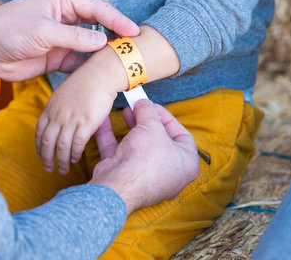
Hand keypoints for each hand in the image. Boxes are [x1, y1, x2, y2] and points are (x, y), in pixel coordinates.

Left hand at [0, 0, 139, 81]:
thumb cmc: (8, 30)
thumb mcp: (43, 30)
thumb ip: (74, 37)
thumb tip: (101, 42)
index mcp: (62, 0)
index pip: (96, 7)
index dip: (116, 19)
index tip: (133, 32)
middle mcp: (65, 17)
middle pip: (97, 24)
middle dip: (114, 34)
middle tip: (132, 47)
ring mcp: (62, 37)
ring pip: (90, 44)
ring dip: (103, 52)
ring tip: (122, 61)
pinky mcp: (57, 56)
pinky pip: (79, 60)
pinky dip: (90, 66)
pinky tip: (102, 72)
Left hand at [35, 46, 125, 173]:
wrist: (101, 74)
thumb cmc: (86, 82)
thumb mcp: (64, 94)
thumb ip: (58, 108)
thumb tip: (58, 120)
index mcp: (51, 107)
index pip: (39, 132)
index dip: (39, 147)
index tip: (42, 155)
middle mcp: (58, 114)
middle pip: (47, 143)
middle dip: (47, 158)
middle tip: (49, 169)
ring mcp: (71, 119)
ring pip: (61, 146)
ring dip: (61, 161)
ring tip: (63, 169)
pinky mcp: (86, 122)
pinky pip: (77, 144)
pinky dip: (75, 154)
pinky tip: (77, 158)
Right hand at [89, 100, 199, 214]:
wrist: (119, 185)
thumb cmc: (146, 160)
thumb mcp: (152, 127)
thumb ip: (149, 112)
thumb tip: (144, 104)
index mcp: (186, 164)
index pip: (181, 136)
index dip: (167, 117)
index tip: (153, 106)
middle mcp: (168, 173)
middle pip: (158, 141)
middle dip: (146, 121)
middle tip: (137, 107)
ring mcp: (145, 177)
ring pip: (138, 147)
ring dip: (131, 128)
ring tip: (125, 111)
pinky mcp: (124, 177)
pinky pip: (119, 153)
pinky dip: (112, 137)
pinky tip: (104, 121)